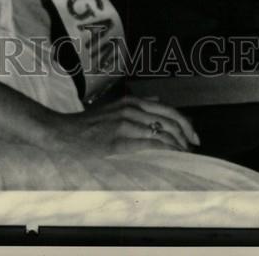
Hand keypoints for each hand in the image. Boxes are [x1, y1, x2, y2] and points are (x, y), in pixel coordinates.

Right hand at [49, 94, 199, 157]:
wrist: (64, 133)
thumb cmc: (89, 124)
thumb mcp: (114, 107)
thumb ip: (137, 104)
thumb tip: (158, 100)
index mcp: (131, 101)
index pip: (168, 110)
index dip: (185, 124)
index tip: (194, 136)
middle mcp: (130, 109)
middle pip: (169, 120)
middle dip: (185, 136)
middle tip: (192, 148)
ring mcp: (124, 124)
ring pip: (161, 133)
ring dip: (176, 146)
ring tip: (182, 156)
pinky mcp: (118, 140)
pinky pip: (149, 145)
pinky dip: (163, 151)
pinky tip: (169, 157)